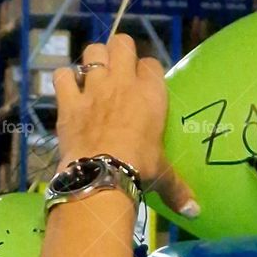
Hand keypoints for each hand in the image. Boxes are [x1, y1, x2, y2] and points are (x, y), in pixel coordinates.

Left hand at [52, 35, 197, 217]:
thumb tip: (195, 212)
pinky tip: (68, 90)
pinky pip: (62, 75)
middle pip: (122, 43)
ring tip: (93, 76)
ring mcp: (93, 88)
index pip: (151, 64)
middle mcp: (122, 83)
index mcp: (150, 94)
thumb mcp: (162, 175)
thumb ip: (178, 188)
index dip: (147, 71)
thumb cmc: (140, 169)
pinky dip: (64, 80)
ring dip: (92, 60)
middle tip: (118, 70)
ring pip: (92, 51)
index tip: (144, 84)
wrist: (102, 173)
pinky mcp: (69, 101)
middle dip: (120, 52)